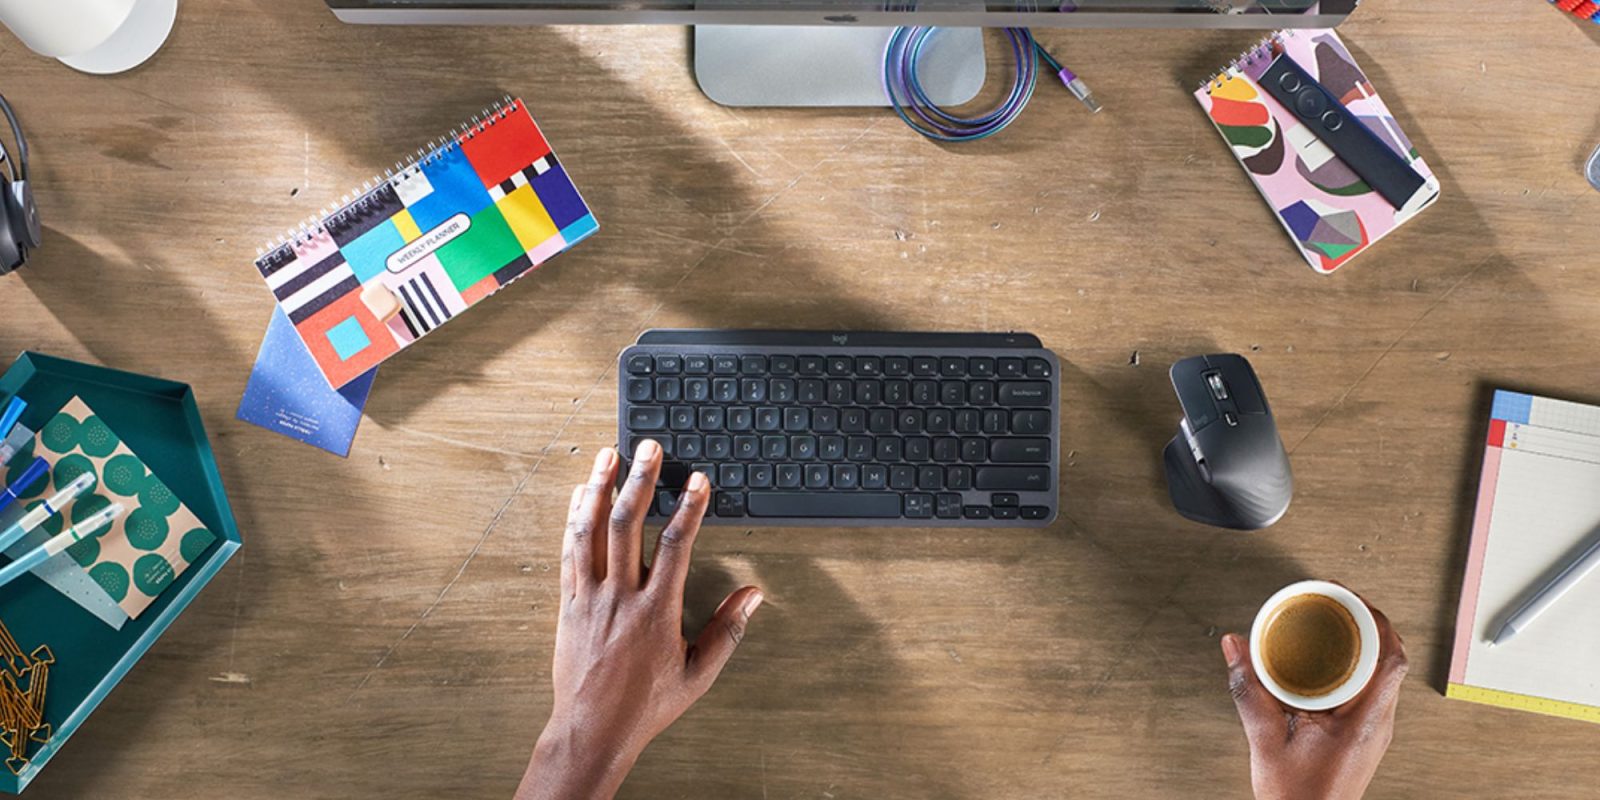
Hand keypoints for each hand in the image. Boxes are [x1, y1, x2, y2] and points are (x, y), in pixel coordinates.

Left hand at [518, 441, 763, 799]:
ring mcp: (589, 598)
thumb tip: (752, 596)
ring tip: (609, 455)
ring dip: (599, 488)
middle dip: (641, 480)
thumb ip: (727, 631)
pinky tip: (579, 495)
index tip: (698, 481)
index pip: (676, 545)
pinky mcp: (567, 604)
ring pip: (590, 530)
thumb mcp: (698, 674)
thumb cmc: (645, 705)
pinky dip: (574, 518)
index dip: (689, 508)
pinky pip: (569, 552)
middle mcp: (620, 597)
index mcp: (656, 611)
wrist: (592, 729)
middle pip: (628, 524)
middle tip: (650, 448)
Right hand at [1220, 597, 1407, 799]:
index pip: (1390, 658)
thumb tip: (1235, 647)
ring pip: (1383, 672)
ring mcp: (1375, 728)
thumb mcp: (1264, 738)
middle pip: (1391, 658)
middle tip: (1339, 600)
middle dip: (1368, 622)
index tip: (1350, 598)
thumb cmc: (1296, 796)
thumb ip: (1248, 689)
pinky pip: (1371, 687)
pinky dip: (1356, 664)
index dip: (1376, 620)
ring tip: (1336, 622)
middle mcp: (1378, 723)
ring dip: (1365, 643)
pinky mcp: (1365, 733)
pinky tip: (1330, 659)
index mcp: (1363, 721)